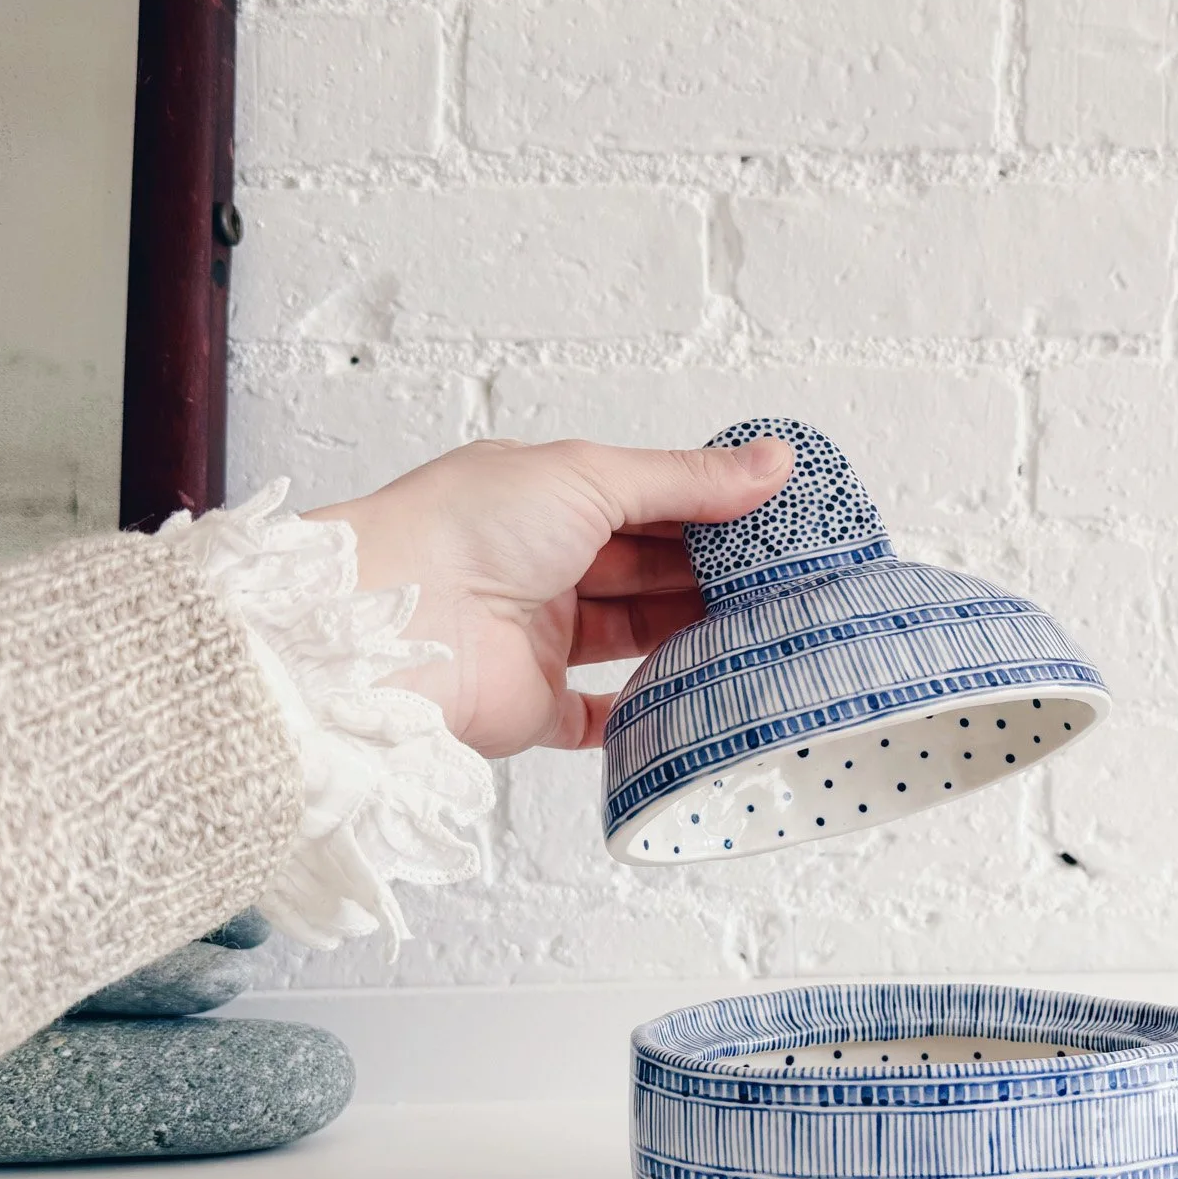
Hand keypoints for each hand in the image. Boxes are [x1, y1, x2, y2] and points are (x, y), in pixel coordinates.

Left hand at [304, 436, 791, 757]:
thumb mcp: (591, 477)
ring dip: (690, 635)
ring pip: (632, 637)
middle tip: (785, 580)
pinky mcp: (532, 708)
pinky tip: (697, 696)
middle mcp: (540, 565)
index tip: (777, 522)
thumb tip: (773, 462)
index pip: (645, 502)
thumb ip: (686, 479)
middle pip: (645, 571)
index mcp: (543, 499)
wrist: (392, 630)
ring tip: (762, 630)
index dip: (709, 510)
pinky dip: (645, 709)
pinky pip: (599, 716)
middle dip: (710, 575)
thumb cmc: (467, 529)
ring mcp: (537, 639)